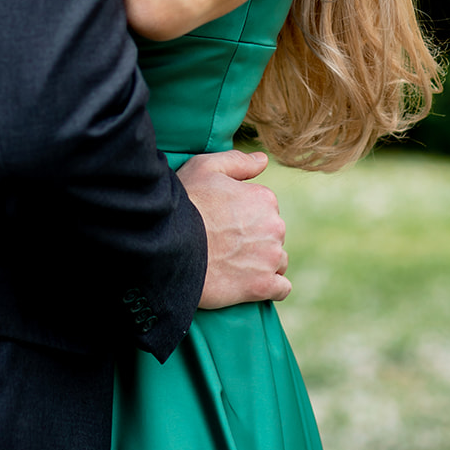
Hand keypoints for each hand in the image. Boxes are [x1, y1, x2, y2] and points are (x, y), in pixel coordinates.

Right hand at [177, 150, 290, 308]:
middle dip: (256, 239)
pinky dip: (271, 287)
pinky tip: (253, 284)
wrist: (168, 246)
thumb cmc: (185, 204)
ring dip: (263, 262)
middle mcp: (274, 227)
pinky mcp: (262, 286)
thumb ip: (238, 162)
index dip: (246, 216)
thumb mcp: (205, 167)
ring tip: (234, 265)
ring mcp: (270, 258)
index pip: (266, 209)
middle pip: (273, 234)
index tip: (226, 223)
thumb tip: (263, 161)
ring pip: (278, 260)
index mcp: (264, 199)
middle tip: (226, 244)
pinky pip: (281, 288)